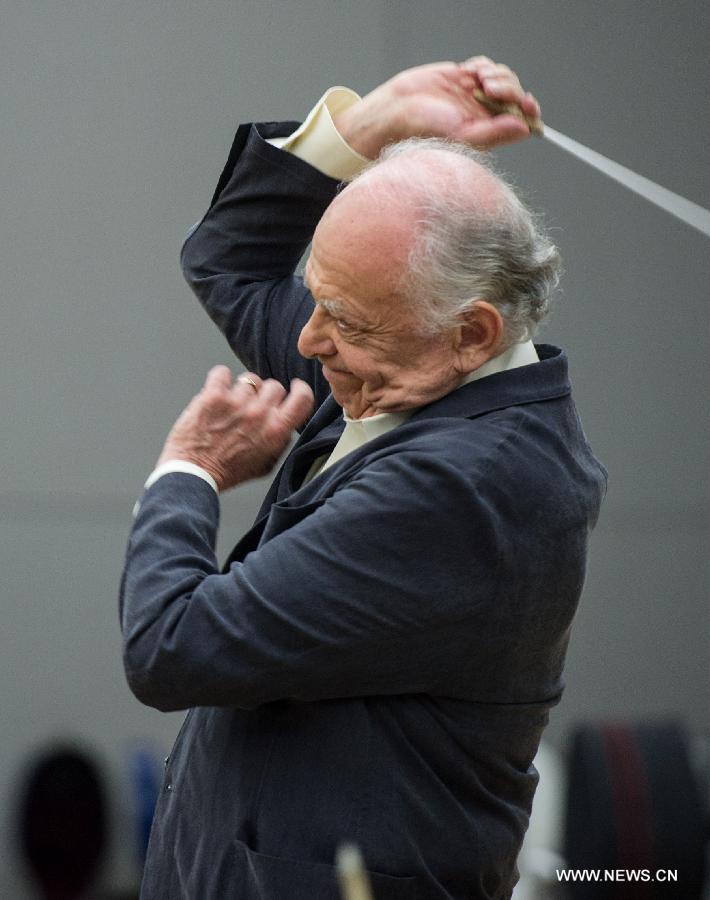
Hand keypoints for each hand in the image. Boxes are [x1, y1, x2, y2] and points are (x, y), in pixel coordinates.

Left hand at [157, 366, 313, 490]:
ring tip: (231, 405)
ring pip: (248, 379)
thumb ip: (280, 442)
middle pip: (274, 385)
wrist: (194, 474)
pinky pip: (222, 372)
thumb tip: (286, 426)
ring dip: (241, 389)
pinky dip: (220, 379)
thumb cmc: (227, 472)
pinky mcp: (213, 396)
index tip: (294, 387)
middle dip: (265, 394)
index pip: (303, 397)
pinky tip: (217, 391)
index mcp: (276, 431)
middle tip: (254, 405)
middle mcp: (259, 414)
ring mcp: (236, 402)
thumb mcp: (266, 465)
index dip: (300, 389)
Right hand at [333, 56, 540, 157]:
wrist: (399, 108)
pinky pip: (487, 65)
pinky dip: (484, 65)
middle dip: (509, 87)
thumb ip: (496, 133)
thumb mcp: (463, 135)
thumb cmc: (426, 129)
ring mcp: (476, 94)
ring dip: (497, 74)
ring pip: (504, 77)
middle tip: (490, 89)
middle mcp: (485, 114)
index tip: (527, 103)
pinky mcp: (465, 76)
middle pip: (516, 95)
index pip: (521, 121)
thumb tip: (525, 128)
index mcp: (488, 133)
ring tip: (479, 81)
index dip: (529, 110)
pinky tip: (470, 73)